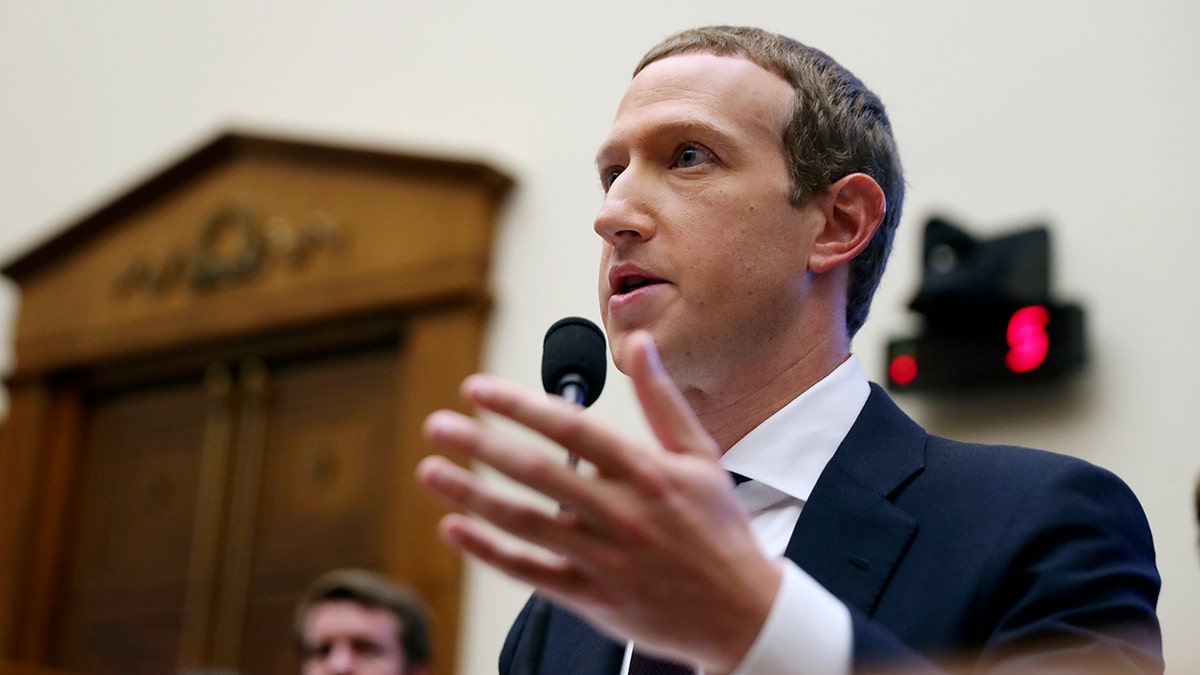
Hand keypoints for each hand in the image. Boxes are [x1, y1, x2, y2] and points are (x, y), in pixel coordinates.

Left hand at [416, 331, 782, 671]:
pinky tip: (456, 529)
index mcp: (646, 472)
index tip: (476, 390)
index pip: (570, 428)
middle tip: (438, 426)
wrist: (743, 614)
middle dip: (480, 445)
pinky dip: (489, 551)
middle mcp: (621, 513)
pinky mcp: (592, 598)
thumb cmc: (719, 528)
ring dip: (471, 494)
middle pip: (536, 472)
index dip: (517, 406)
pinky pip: (529, 572)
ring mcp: (603, 558)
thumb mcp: (701, 456)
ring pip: (523, 522)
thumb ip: (663, 399)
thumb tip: (640, 341)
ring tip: (431, 471)